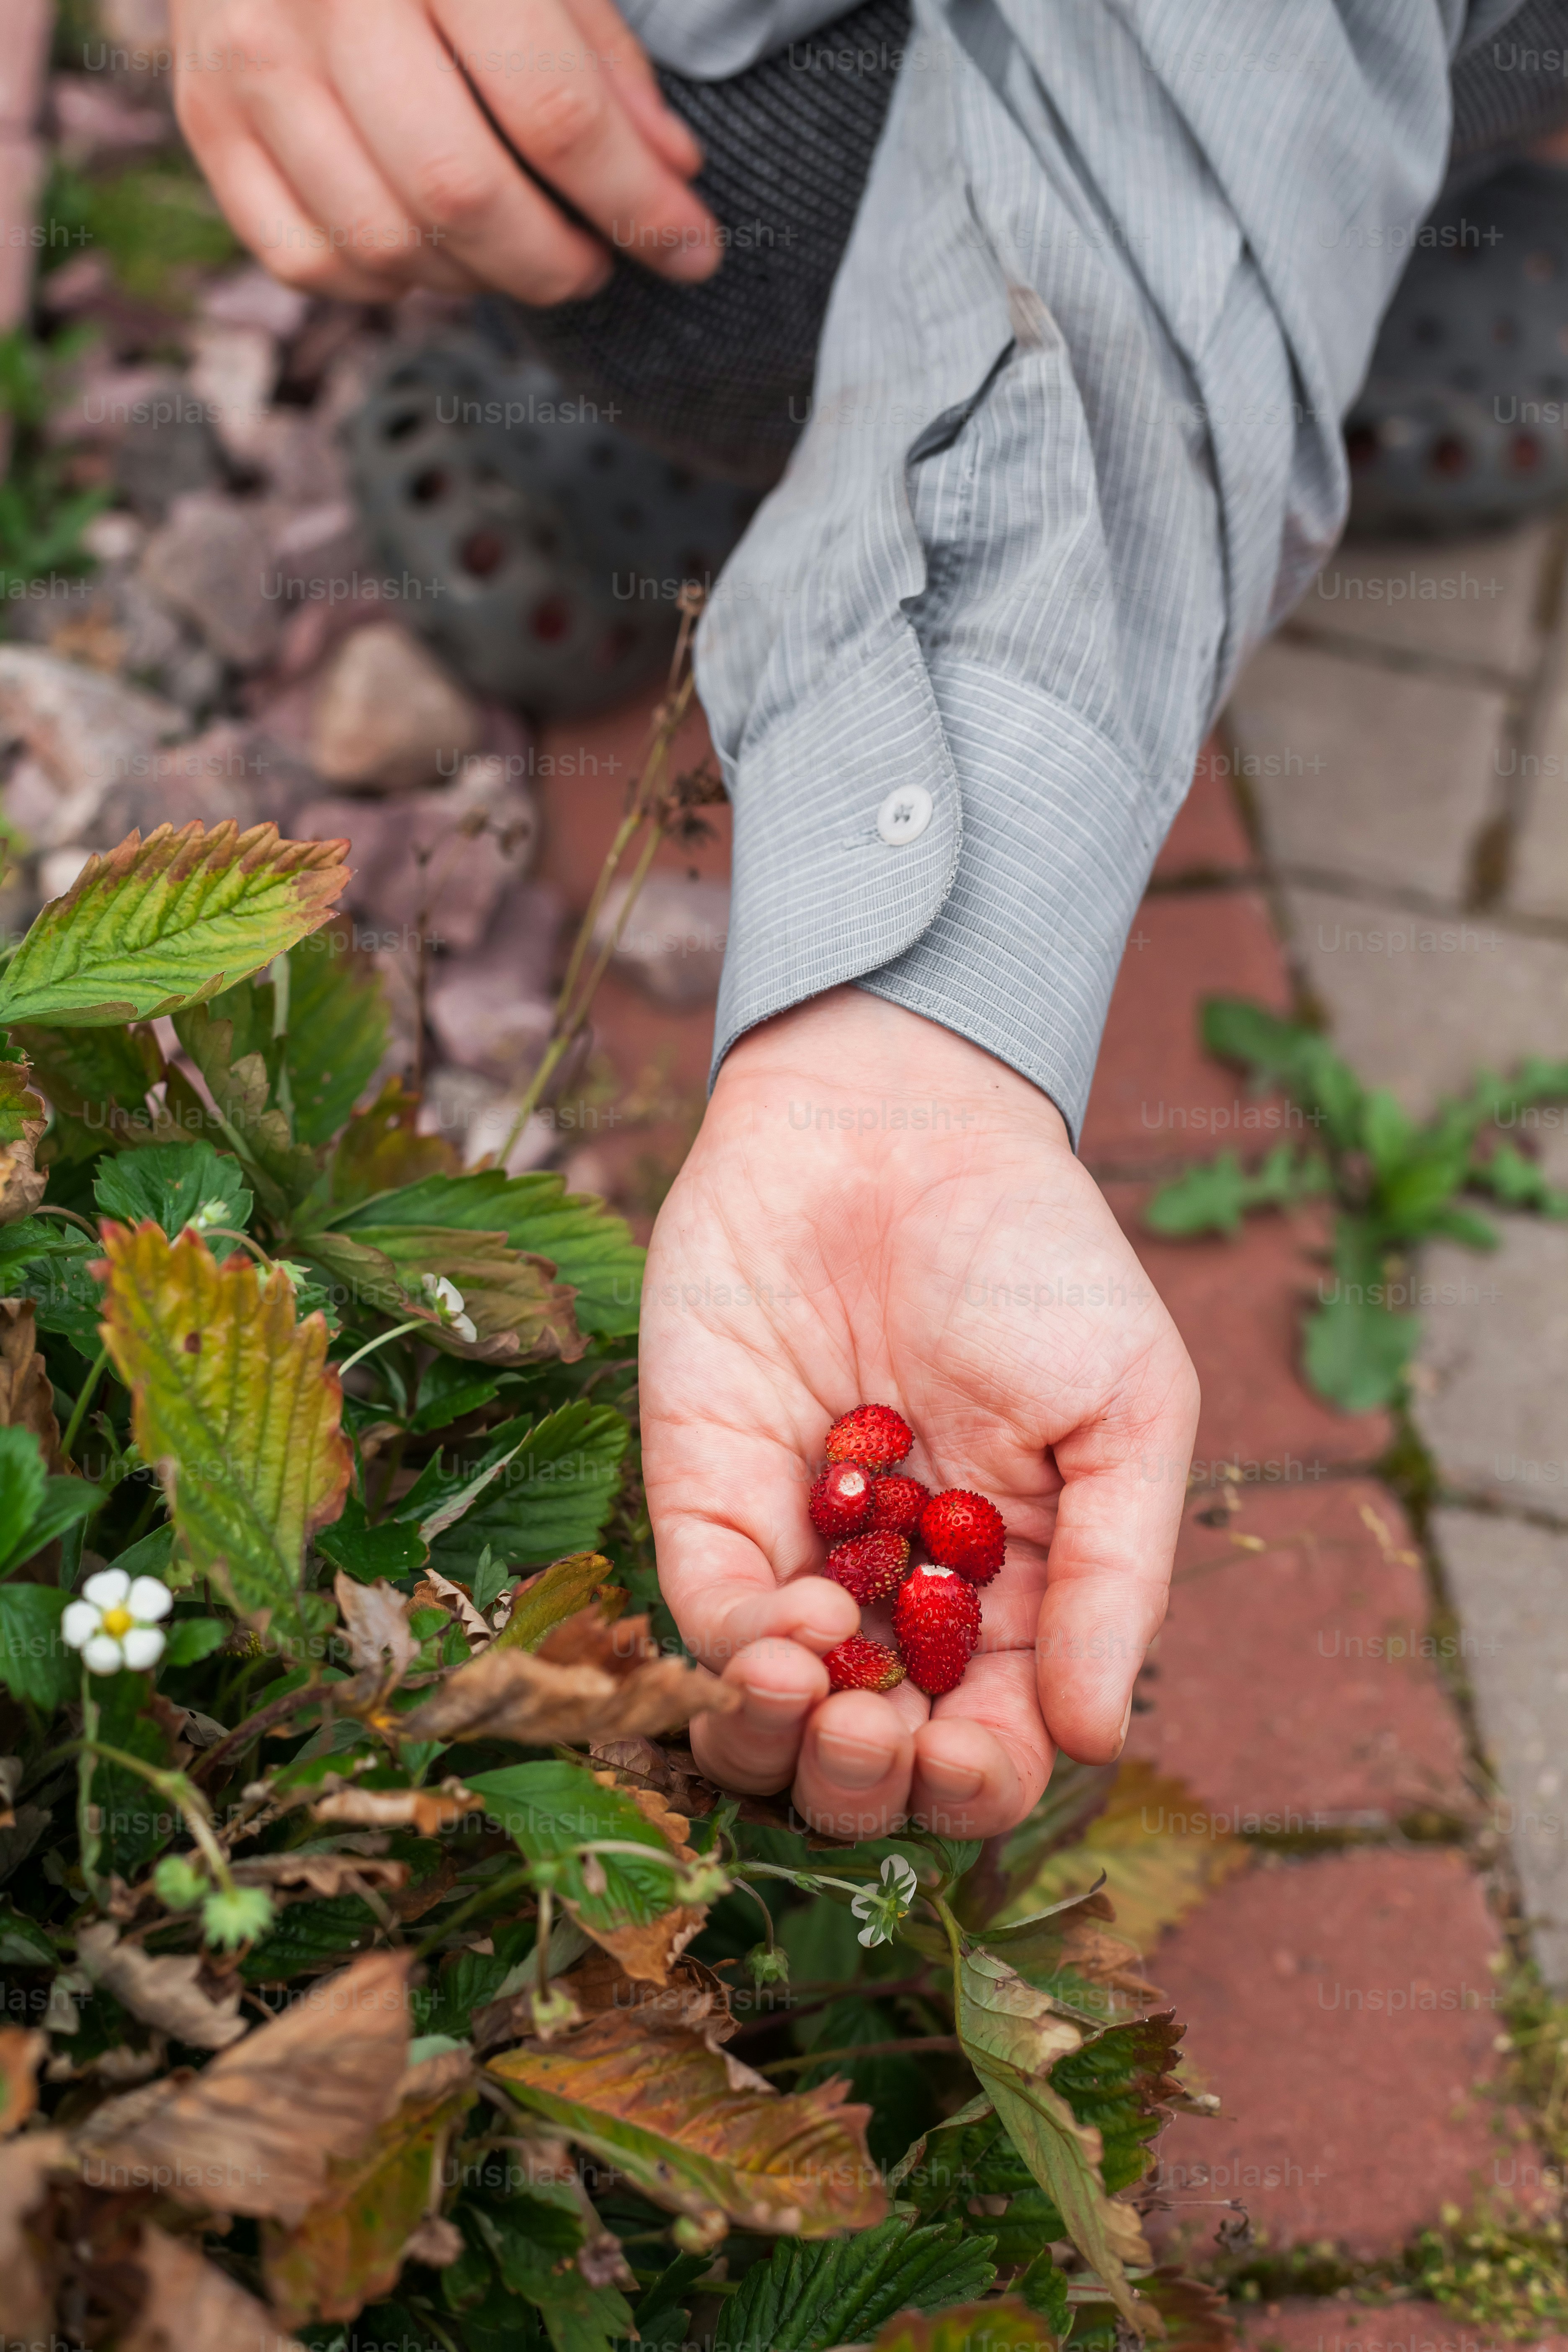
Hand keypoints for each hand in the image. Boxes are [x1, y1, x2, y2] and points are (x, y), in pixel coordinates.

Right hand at [169, 0, 718, 304]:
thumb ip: (601, 54)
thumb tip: (670, 176)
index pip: (554, 111)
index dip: (637, 203)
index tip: (693, 250)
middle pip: (461, 192)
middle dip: (555, 260)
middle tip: (597, 264)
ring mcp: (248, 62)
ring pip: (384, 243)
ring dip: (476, 280)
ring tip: (522, 255)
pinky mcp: (205, 118)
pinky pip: (306, 258)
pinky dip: (382, 282)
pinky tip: (427, 248)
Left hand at [640, 988, 1199, 1842]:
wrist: (899, 1126)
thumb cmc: (1039, 1259)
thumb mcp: (1127, 1411)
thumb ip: (1118, 1576)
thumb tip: (1095, 1737)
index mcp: (1009, 1597)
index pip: (984, 1746)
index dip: (973, 1787)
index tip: (966, 1761)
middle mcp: (894, 1598)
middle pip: (863, 1764)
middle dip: (867, 1787)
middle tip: (881, 1735)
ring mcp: (793, 1551)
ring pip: (763, 1720)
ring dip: (784, 1750)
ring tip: (826, 1698)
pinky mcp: (703, 1496)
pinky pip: (702, 1614)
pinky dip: (737, 1649)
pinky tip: (796, 1618)